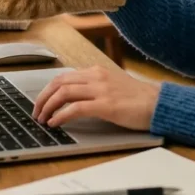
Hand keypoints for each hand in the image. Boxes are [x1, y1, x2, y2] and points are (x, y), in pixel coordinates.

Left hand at [32, 66, 159, 129]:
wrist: (158, 103)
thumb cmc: (138, 99)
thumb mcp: (113, 86)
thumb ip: (94, 87)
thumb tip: (73, 99)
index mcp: (97, 71)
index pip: (63, 76)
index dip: (48, 90)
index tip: (41, 102)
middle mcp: (96, 77)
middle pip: (59, 83)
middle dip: (42, 98)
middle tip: (36, 112)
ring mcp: (101, 90)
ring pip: (64, 93)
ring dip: (48, 107)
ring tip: (42, 119)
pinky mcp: (106, 105)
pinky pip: (76, 108)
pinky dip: (61, 115)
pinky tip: (55, 123)